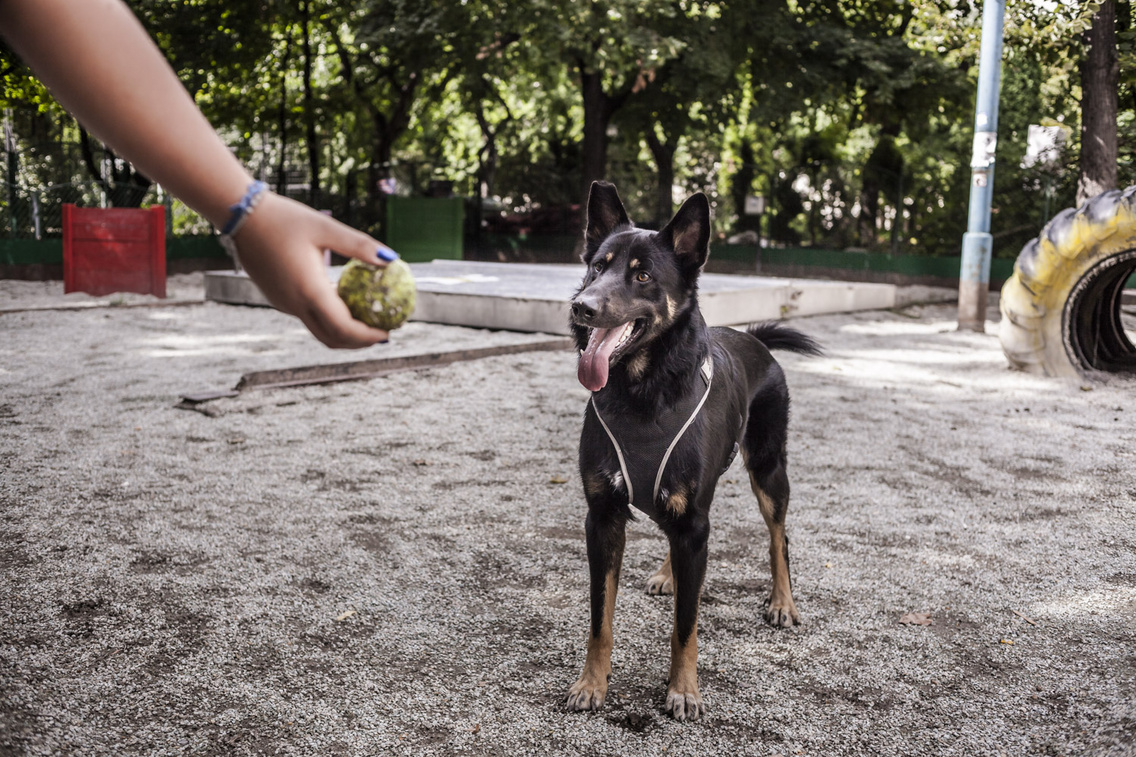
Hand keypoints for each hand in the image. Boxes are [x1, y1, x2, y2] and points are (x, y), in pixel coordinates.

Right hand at [233, 192, 395, 347]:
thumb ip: (359, 245)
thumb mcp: (325, 227)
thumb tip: (392, 258)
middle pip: (332, 338)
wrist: (241, 216)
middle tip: (383, 333)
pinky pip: (308, 317)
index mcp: (309, 291)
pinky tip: (344, 304)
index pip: (344, 328)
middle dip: (360, 342)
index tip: (388, 332)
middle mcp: (295, 304)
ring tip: (368, 323)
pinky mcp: (278, 299)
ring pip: (319, 331)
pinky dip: (329, 320)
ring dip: (344, 333)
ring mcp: (284, 304)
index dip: (368, 336)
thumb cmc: (284, 218)